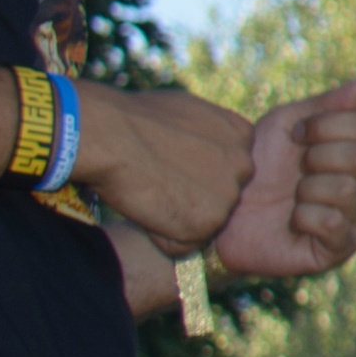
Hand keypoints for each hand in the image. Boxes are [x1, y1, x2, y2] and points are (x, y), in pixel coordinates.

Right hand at [74, 85, 258, 254]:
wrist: (112, 135)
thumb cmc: (137, 118)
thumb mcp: (190, 112)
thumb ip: (208, 133)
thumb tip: (202, 145)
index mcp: (242, 136)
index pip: (225, 168)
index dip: (193, 170)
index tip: (170, 161)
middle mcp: (244, 167)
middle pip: (218, 196)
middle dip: (189, 196)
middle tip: (158, 179)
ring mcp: (228, 197)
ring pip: (200, 222)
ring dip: (174, 216)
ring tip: (150, 191)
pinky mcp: (207, 224)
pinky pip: (181, 245)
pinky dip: (159, 236)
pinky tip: (145, 208)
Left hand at [211, 79, 355, 279]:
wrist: (223, 212)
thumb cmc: (255, 166)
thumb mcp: (284, 125)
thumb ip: (326, 105)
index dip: (324, 125)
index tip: (295, 135)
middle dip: (318, 157)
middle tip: (295, 168)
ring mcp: (354, 219)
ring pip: (348, 191)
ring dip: (308, 188)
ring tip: (292, 196)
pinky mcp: (338, 249)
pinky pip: (333, 224)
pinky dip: (304, 216)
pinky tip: (293, 219)